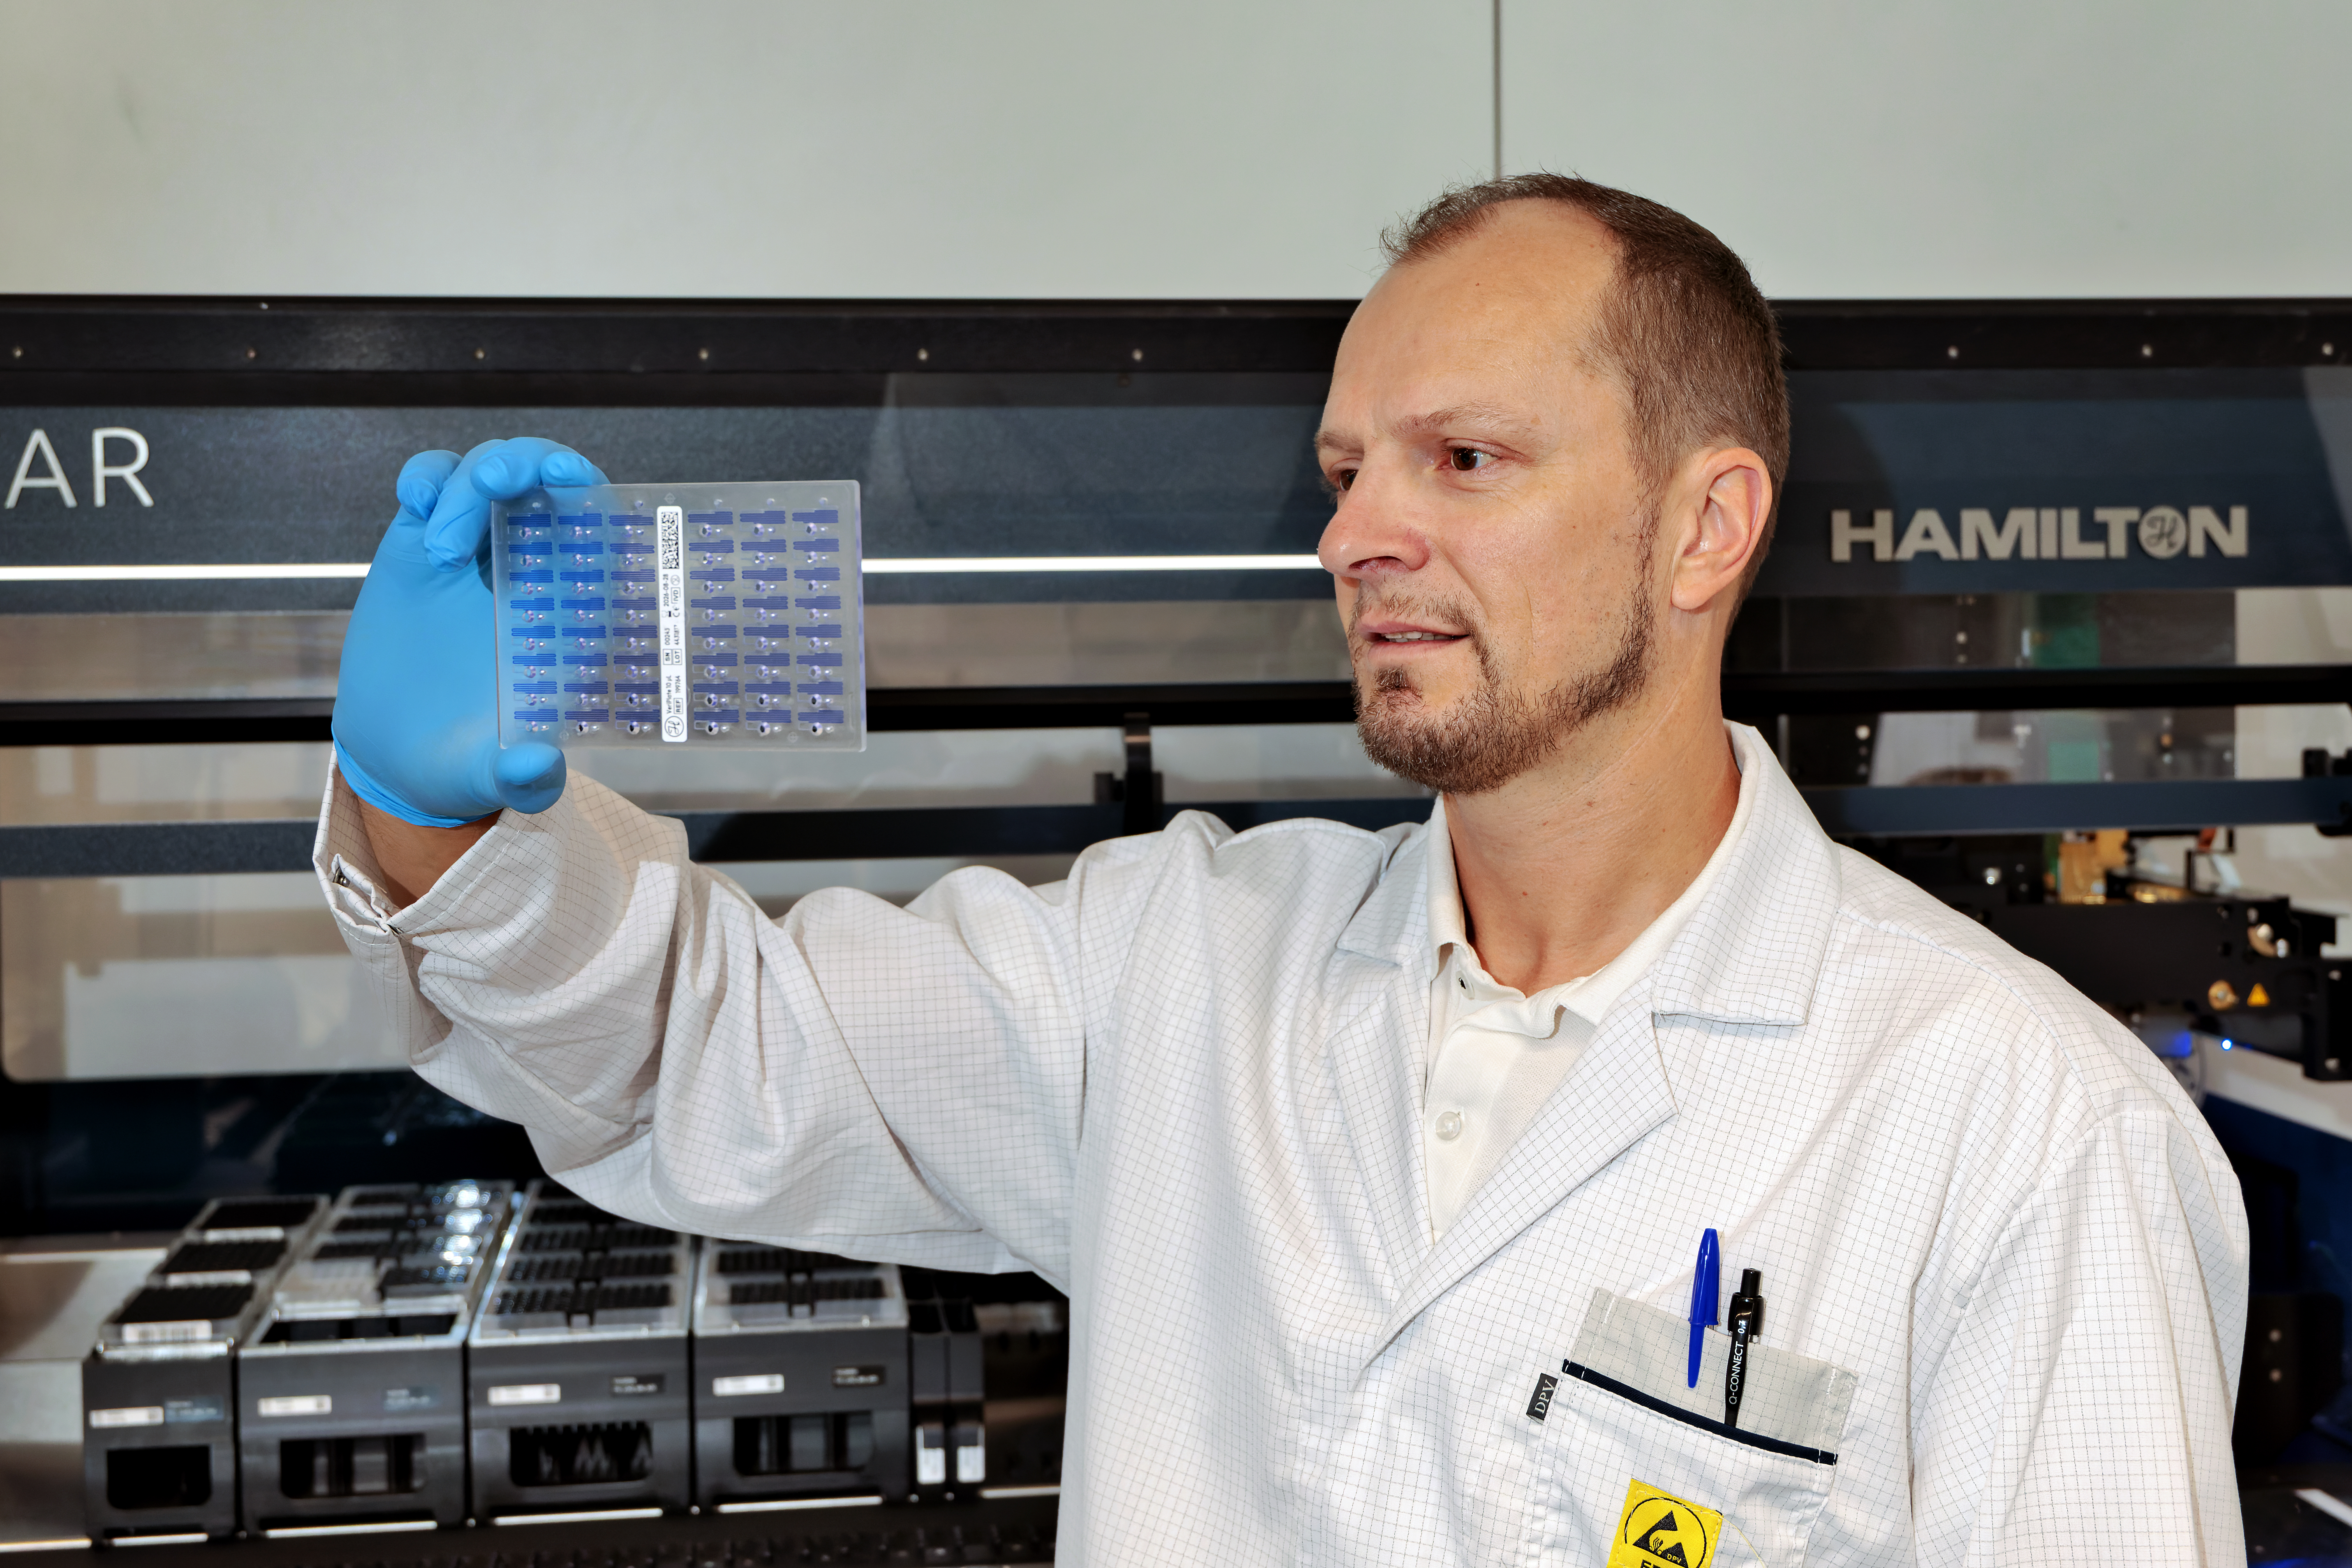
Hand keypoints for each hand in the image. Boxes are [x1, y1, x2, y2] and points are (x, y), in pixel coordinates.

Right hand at [332, 437, 608, 826]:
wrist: (401, 752)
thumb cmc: (464, 758)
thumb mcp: (492, 775)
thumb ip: (521, 778)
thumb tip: (536, 769)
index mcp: (568, 613)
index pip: (599, 531)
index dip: (589, 492)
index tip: (566, 477)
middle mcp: (529, 571)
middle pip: (548, 481)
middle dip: (528, 461)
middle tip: (494, 481)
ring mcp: (477, 551)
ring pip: (490, 473)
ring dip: (469, 482)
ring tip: (438, 545)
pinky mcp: (423, 545)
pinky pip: (435, 484)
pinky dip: (427, 477)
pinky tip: (417, 501)